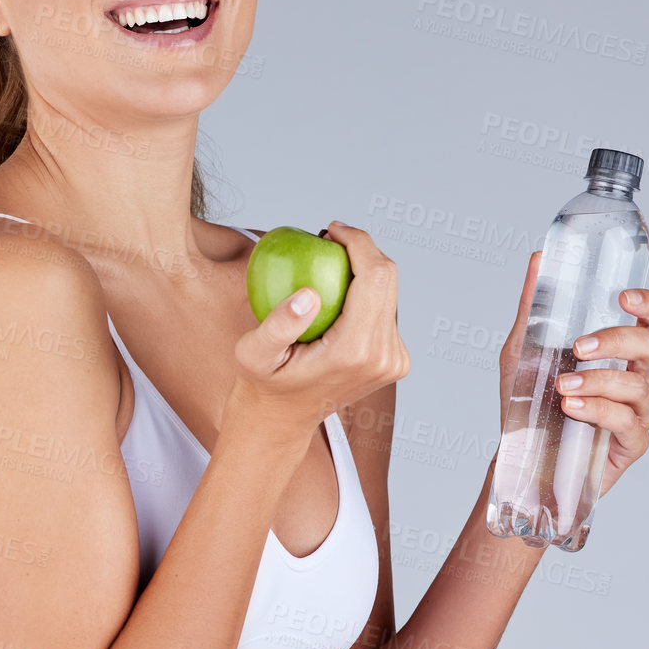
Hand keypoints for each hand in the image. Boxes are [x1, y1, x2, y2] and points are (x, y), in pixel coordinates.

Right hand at [231, 222, 410, 444]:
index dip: (359, 241)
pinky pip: (387, 311)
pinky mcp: (395, 361)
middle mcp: (383, 357)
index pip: (375, 276)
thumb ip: (278, 325)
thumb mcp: (254, 354)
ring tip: (330, 264)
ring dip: (364, 271)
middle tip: (329, 240)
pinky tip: (340, 292)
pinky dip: (366, 294)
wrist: (284, 418)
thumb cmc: (264, 382)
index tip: (332, 230)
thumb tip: (309, 293)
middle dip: (363, 249)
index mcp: (355, 351)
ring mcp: (393, 361)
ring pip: (390, 293)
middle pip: (389, 279)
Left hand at [498, 250, 648, 499]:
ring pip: (636, 387)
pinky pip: (625, 422)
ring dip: (598, 381)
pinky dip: (597, 411)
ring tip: (562, 387)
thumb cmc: (529, 404)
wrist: (519, 457)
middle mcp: (635, 378)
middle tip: (579, 346)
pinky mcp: (631, 443)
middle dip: (616, 341)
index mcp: (619, 353)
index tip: (624, 297)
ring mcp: (637, 412)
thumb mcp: (522, 351)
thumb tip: (537, 259)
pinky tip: (571, 408)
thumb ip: (532, 308)